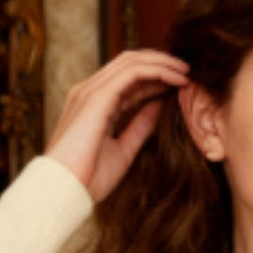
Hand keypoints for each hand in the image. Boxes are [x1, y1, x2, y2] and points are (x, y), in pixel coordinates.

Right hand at [44, 48, 190, 203]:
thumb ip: (140, 126)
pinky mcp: (96, 97)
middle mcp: (90, 92)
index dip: (154, 77)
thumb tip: (159, 106)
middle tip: (187, 71)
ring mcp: (90, 91)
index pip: (127, 78)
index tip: (180, 85)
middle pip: (129, 63)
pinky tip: (176, 80)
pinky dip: (156, 71)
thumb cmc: (88, 178)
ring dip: (162, 63)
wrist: (65, 190)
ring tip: (186, 72)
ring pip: (131, 62)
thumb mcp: (123, 150)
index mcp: (94, 105)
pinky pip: (131, 73)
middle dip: (160, 63)